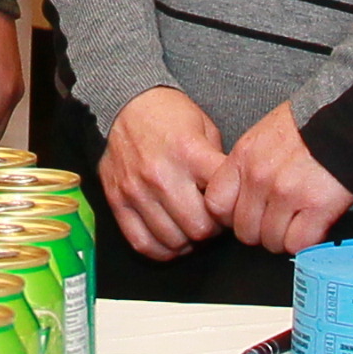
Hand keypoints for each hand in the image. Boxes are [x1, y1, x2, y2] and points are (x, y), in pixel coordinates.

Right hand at [101, 87, 229, 262]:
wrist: (123, 104)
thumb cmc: (167, 115)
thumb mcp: (204, 128)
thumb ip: (218, 164)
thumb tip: (234, 197)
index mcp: (188, 153)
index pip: (222, 200)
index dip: (234, 209)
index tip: (232, 206)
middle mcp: (161, 175)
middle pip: (199, 228)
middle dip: (213, 229)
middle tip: (213, 220)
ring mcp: (137, 191)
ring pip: (173, 241)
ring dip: (188, 241)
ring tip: (192, 227)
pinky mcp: (118, 202)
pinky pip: (142, 243)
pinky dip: (162, 250)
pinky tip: (172, 240)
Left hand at [210, 101, 352, 256]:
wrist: (347, 116)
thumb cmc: (309, 124)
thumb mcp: (263, 136)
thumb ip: (248, 166)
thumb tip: (243, 197)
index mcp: (243, 158)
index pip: (216, 205)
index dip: (231, 217)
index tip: (246, 216)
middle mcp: (259, 177)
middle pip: (244, 231)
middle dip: (261, 232)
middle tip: (279, 222)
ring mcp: (287, 193)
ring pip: (272, 241)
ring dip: (285, 238)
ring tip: (299, 223)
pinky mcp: (316, 206)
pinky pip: (298, 244)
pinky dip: (306, 242)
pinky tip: (314, 227)